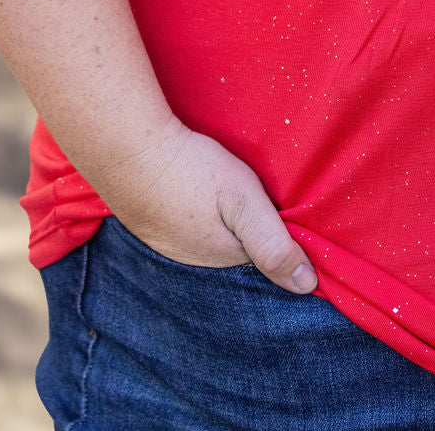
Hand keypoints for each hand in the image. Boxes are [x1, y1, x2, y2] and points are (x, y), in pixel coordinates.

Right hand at [97, 117, 318, 294]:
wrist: (127, 148)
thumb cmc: (191, 171)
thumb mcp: (243, 201)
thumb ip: (274, 244)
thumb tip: (307, 286)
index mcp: (222, 258)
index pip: (262, 258)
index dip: (277, 237)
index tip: (284, 212)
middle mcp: (193, 261)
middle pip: (234, 250)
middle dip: (247, 233)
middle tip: (255, 199)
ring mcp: (167, 244)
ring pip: (208, 239)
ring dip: (220, 223)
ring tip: (226, 197)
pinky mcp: (150, 223)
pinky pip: (184, 227)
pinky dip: (196, 215)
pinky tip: (197, 195)